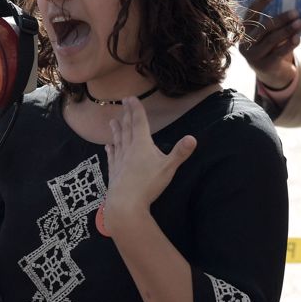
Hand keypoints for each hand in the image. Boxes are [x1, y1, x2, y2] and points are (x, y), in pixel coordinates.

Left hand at [103, 96, 195, 234]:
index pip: (139, 122)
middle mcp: (128, 148)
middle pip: (127, 128)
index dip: (136, 109)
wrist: (125, 203)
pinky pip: (112, 156)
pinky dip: (110, 149)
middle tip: (123, 103)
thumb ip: (180, 152)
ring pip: (118, 140)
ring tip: (112, 121)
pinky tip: (107, 147)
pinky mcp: (114, 171)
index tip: (130, 97)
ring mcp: (119, 160)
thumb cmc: (148, 184)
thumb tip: (193, 138)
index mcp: (142, 144)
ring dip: (116, 130)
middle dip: (126, 114)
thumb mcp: (168, 168)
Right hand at [240, 0, 300, 90]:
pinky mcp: (264, 65)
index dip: (260, 1)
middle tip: (296, 12)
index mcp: (244, 32)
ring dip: (287, 30)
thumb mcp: (268, 36)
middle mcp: (245, 43)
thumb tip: (289, 6)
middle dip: (281, 18)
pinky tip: (298, 37)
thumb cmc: (271, 49)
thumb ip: (272, 24)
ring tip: (300, 23)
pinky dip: (289, 44)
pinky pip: (278, 52)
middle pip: (264, 27)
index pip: (250, 13)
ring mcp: (253, 56)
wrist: (271, 75)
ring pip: (271, 39)